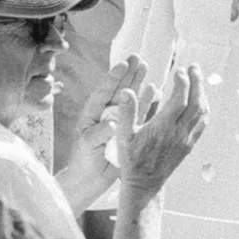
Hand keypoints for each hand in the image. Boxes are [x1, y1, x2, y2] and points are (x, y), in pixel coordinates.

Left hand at [60, 58, 152, 207]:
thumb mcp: (87, 147)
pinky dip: (147, 102)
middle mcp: (106, 113)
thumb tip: (111, 124)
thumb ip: (97, 134)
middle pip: (119, 89)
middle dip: (128, 74)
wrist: (90, 180)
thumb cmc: (83, 162)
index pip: (103, 92)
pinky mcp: (129, 130)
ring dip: (139, 83)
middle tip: (137, 58)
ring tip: (147, 67)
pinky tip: (155, 91)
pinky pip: (141, 113)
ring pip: (131, 98)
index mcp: (92, 114)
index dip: (114, 78)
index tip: (123, 65)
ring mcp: (119, 120)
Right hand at [115, 62, 206, 200]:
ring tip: (198, 79)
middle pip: (196, 103)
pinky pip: (202, 124)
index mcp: (162, 128)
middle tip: (194, 67)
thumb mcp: (123, 136)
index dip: (182, 83)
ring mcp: (186, 139)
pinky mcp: (190, 145)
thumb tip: (126, 90)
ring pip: (202, 113)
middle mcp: (178, 133)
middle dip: (197, 83)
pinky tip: (200, 100)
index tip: (179, 70)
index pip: (180, 100)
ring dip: (202, 94)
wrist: (144, 183)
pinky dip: (204, 109)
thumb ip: (126, 112)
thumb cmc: (131, 160)